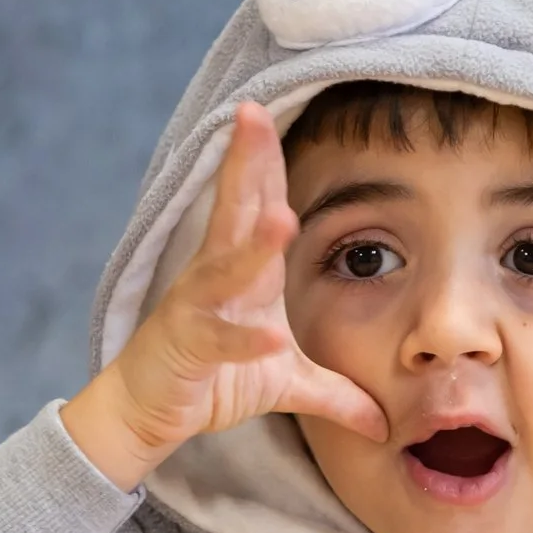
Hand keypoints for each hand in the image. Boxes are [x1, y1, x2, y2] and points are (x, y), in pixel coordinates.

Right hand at [63, 103, 385, 489]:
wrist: (148, 413)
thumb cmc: (212, 380)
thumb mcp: (286, 384)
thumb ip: (336, 393)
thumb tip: (384, 419)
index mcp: (245, 273)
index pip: (257, 205)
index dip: (267, 162)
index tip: (273, 113)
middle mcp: (218, 279)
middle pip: (235, 213)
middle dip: (245, 165)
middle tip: (252, 116)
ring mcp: (199, 310)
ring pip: (227, 270)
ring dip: (255, 246)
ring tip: (283, 217)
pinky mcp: (188, 349)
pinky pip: (221, 340)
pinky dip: (246, 338)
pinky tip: (273, 334)